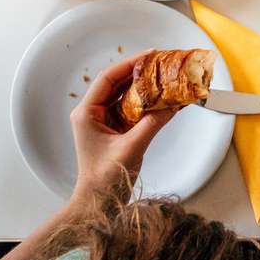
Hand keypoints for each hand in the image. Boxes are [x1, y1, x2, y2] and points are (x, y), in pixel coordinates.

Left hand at [69, 52, 175, 203]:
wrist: (98, 203)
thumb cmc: (104, 181)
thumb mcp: (131, 148)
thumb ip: (152, 125)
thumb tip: (171, 106)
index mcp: (87, 113)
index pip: (108, 79)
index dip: (129, 64)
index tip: (149, 55)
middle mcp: (93, 114)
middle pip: (117, 84)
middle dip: (139, 73)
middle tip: (161, 63)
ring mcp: (104, 122)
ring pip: (125, 96)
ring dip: (144, 88)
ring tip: (164, 77)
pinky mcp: (115, 131)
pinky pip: (131, 111)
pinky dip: (146, 104)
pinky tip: (161, 99)